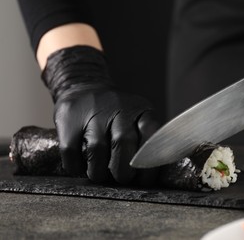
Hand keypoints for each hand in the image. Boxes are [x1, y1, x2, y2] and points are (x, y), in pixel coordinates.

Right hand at [42, 46, 158, 184]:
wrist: (84, 88)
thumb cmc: (117, 116)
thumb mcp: (138, 119)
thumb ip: (146, 142)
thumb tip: (151, 178)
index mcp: (140, 110)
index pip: (151, 132)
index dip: (150, 160)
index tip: (145, 180)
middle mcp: (119, 108)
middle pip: (123, 142)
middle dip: (123, 170)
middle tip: (122, 180)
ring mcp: (93, 113)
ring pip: (97, 150)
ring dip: (98, 172)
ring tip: (100, 175)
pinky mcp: (69, 120)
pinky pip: (72, 151)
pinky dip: (77, 167)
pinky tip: (82, 167)